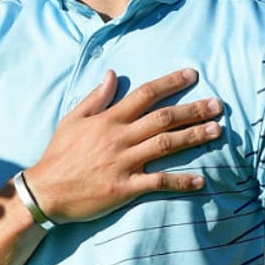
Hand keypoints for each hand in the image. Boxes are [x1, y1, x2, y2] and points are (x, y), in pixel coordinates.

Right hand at [25, 68, 220, 222]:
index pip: (144, 94)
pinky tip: (201, 181)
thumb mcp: (73, 119)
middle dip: (193, 110)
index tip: (192, 75)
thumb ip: (96, 97)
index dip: (170, 83)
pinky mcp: (125, 187)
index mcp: (108, 119)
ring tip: (217, 131)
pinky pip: (158, 182)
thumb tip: (112, 74)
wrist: (46, 191)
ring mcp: (124, 162)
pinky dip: (181, 182)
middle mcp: (119, 137)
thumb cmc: (59, 154)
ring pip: (165, 145)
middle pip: (163, 118)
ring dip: (193, 137)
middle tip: (219, 105)